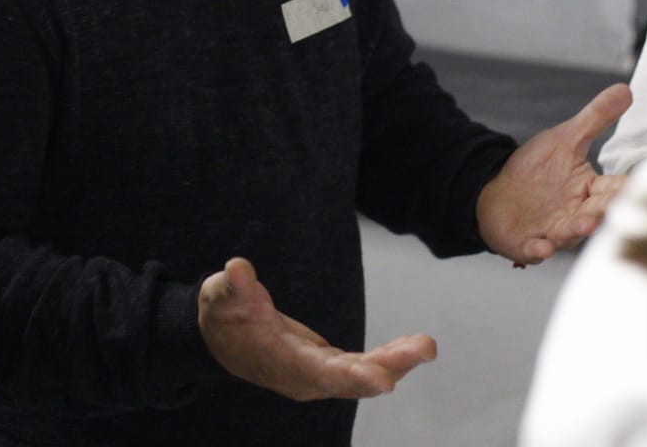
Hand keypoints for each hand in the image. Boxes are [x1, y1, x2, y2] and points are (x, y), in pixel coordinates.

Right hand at [197, 257, 435, 400]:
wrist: (219, 340)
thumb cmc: (221, 315)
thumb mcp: (220, 295)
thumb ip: (233, 286)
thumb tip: (238, 268)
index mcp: (279, 362)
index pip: (319, 373)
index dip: (352, 376)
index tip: (384, 379)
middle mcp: (303, 378)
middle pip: (351, 378)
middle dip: (390, 366)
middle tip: (424, 349)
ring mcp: (317, 375)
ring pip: (362, 375)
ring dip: (397, 362)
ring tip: (427, 345)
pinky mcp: (326, 366)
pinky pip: (362, 367)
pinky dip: (389, 358)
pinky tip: (414, 347)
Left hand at [475, 83, 632, 263]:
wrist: (494, 190)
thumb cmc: (536, 169)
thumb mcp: (566, 139)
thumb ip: (595, 118)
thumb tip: (625, 90)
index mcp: (590, 190)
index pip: (615, 189)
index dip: (627, 188)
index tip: (641, 186)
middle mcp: (577, 215)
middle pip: (597, 214)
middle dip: (605, 211)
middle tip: (613, 205)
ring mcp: (552, 231)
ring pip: (569, 234)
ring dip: (577, 230)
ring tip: (584, 224)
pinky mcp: (527, 243)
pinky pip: (534, 250)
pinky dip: (538, 251)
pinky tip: (542, 248)